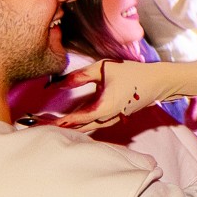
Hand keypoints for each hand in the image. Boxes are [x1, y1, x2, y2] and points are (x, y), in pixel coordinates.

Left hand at [53, 59, 176, 130]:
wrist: (156, 82)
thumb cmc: (131, 73)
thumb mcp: (103, 68)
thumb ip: (80, 76)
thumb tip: (60, 84)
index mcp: (105, 107)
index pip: (79, 118)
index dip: (63, 121)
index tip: (46, 124)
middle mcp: (108, 118)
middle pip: (79, 127)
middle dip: (60, 127)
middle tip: (40, 127)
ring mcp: (111, 120)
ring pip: (85, 128)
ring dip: (68, 128)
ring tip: (49, 126)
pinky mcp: (112, 117)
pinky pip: (92, 124)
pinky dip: (79, 124)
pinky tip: (68, 123)